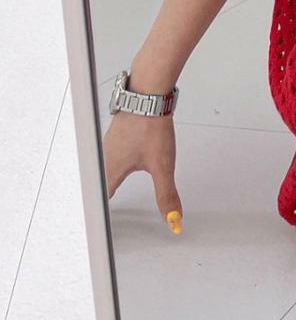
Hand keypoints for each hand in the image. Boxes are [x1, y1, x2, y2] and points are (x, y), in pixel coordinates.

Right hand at [104, 110, 183, 234]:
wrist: (148, 95)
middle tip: (102, 205)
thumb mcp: (162, 166)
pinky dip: (114, 159)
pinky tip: (124, 156)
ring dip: (107, 176)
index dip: (101, 212)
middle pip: (99, 182)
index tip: (98, 224)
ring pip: (103, 164)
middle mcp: (105, 157)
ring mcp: (109, 142)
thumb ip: (167, 194)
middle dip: (101, 195)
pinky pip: (110, 150)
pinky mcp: (118, 130)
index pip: (101, 199)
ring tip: (111, 186)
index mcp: (112, 171)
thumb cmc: (150, 126)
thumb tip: (173, 219)